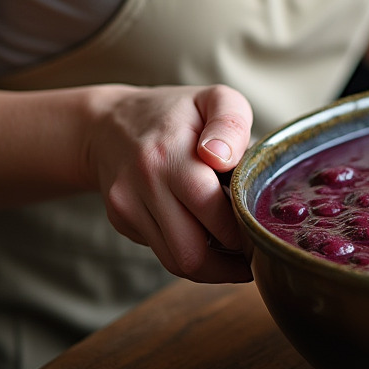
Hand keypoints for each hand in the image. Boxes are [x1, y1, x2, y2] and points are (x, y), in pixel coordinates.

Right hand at [84, 84, 254, 282]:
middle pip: (190, 251)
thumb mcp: (213, 99)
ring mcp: (127, 206)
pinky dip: (188, 252)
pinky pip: (161, 251)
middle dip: (229, 263)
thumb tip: (222, 158)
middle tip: (255, 255)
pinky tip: (207, 237)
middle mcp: (143, 183)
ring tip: (237, 258)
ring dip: (211, 268)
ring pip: (175, 261)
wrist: (107, 123)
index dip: (240, 230)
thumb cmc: (176, 112)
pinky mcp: (120, 221)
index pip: (209, 207)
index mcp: (170, 153)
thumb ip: (229, 123)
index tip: (261, 233)